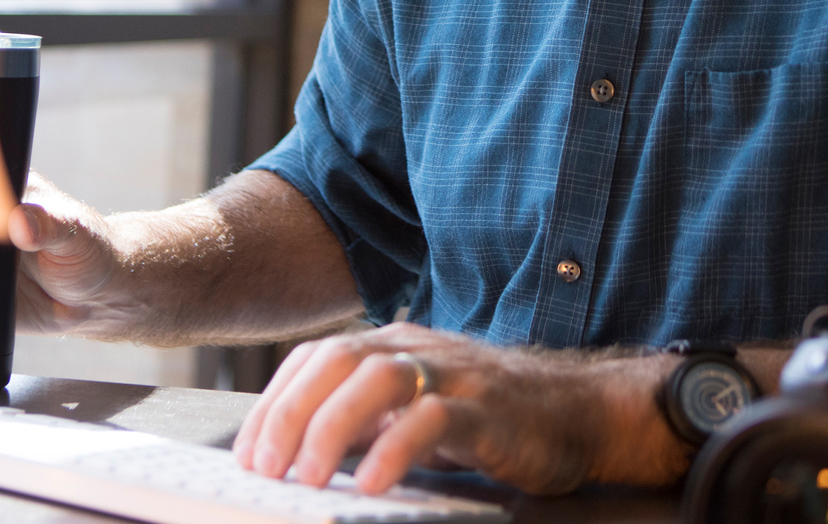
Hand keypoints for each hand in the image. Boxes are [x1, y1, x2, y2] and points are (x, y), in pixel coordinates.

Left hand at [231, 323, 688, 495]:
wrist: (580, 410)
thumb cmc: (491, 416)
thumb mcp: (416, 408)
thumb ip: (366, 415)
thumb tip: (296, 451)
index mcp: (393, 345)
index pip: (316, 359)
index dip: (273, 403)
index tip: (246, 454)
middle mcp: (418, 349)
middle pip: (337, 360)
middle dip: (289, 415)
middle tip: (264, 469)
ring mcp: (454, 375)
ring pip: (379, 379)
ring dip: (331, 427)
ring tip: (306, 476)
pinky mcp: (487, 409)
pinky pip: (433, 419)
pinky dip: (394, 448)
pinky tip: (371, 482)